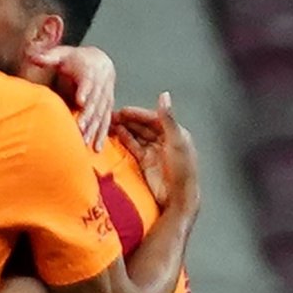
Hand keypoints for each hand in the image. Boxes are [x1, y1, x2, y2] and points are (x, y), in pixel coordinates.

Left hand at [52, 44, 116, 148]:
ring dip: (94, 128)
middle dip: (88, 116)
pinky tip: (97, 148)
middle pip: (95, 101)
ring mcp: (106, 96)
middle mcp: (101, 84)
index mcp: (90, 70)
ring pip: (101, 113)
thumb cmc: (75, 60)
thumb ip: (48, 57)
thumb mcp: (62, 54)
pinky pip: (106, 121)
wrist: (99, 61)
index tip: (80, 101)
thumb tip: (33, 55)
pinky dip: (102, 134)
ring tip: (85, 142)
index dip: (85, 90)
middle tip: (80, 129)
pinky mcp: (108, 106)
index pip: (88, 81)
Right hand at [110, 92, 197, 212]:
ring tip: (110, 124)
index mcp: (174, 132)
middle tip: (112, 116)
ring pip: (136, 136)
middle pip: (143, 126)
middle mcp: (164, 140)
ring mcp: (154, 151)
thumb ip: (168, 118)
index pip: (153, 118)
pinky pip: (133, 147)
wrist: (177, 197)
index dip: (138, 114)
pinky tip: (115, 135)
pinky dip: (124, 141)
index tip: (123, 110)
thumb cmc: (182, 170)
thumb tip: (164, 96)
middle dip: (128, 120)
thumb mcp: (176, 140)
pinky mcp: (146, 162)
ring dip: (124, 129)